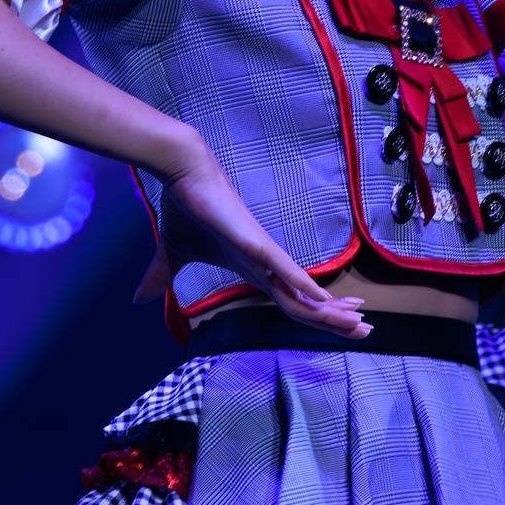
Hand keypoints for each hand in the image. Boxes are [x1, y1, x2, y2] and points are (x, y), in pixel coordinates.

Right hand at [141, 142, 370, 338]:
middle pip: (307, 301)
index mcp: (252, 270)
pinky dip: (304, 286)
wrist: (184, 174)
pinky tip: (323, 301)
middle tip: (368, 330)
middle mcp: (266, 265)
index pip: (292, 299)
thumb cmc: (186, 208)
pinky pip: (284, 269)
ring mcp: (264, 254)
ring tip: (359, 323)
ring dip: (330, 310)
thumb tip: (137, 299)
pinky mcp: (256, 242)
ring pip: (304, 291)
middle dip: (337, 318)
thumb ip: (161, 279)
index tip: (342, 323)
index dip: (317, 314)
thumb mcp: (172, 255)